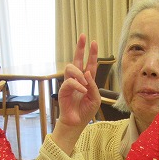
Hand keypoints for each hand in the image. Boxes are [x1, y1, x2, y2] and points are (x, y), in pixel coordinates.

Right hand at [52, 34, 101, 153]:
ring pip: (70, 67)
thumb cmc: (86, 111)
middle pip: (77, 59)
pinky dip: (78, 85)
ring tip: (85, 82)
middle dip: (80, 47)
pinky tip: (82, 91)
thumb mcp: (95, 98)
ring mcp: (69, 83)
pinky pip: (70, 81)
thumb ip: (94, 86)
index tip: (94, 42)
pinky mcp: (63, 89)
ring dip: (79, 73)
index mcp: (86, 81)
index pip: (89, 64)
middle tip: (83, 36)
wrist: (76, 123)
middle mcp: (77, 79)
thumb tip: (88, 72)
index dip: (92, 53)